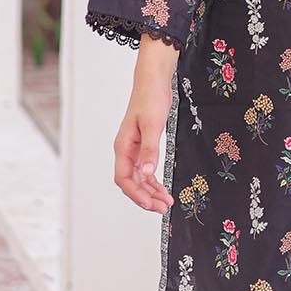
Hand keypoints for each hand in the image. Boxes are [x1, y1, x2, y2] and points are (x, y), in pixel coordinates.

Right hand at [113, 34, 178, 213]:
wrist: (154, 81)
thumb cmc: (150, 98)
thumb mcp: (152, 125)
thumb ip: (150, 150)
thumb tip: (148, 173)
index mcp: (123, 147)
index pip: (124, 178)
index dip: (136, 194)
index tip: (150, 204)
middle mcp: (126, 150)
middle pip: (132, 182)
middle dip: (146, 197)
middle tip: (163, 208)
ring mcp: (134, 149)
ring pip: (140, 178)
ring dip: (152, 191)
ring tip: (166, 202)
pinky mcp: (144, 145)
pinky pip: (146, 169)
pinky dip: (154, 180)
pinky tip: (163, 188)